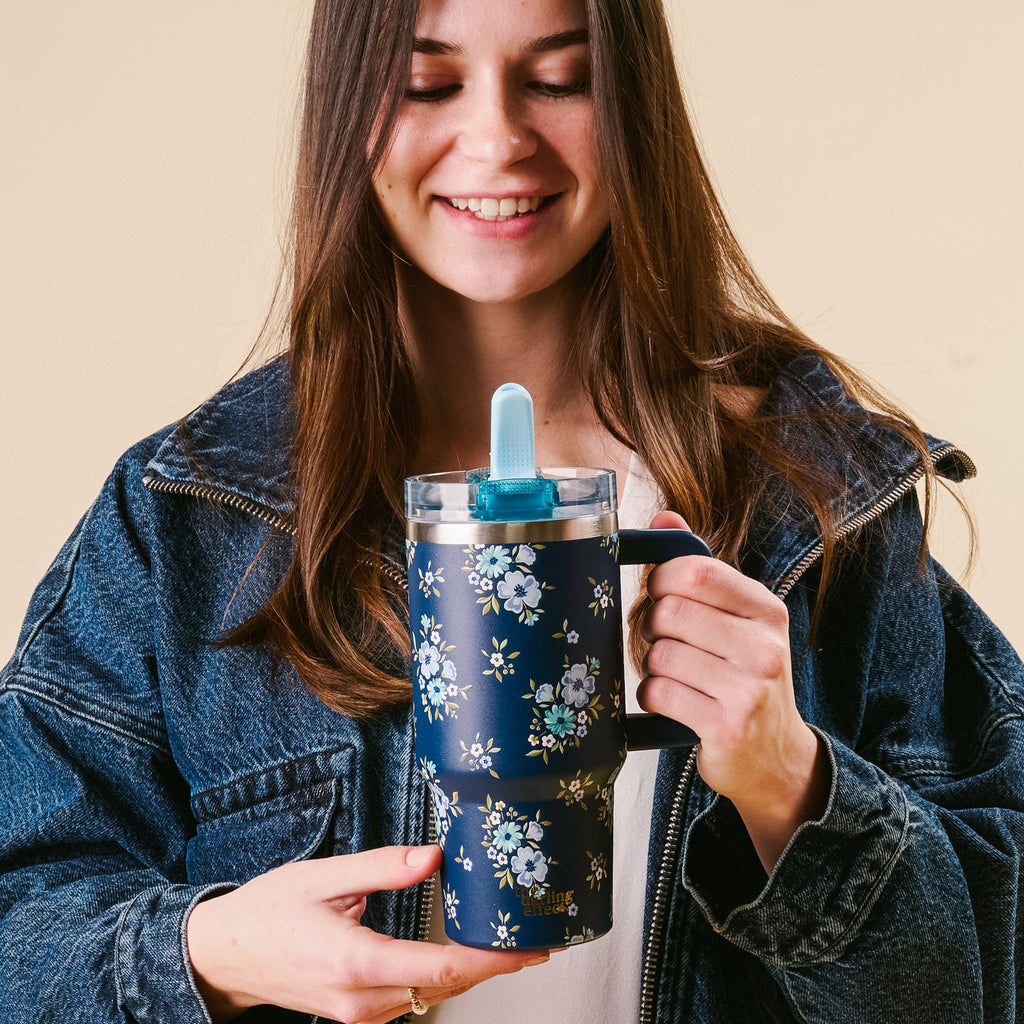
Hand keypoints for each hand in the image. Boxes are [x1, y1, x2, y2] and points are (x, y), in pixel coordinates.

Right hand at [186, 844, 556, 1022]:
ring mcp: (357, 1013)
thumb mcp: (324, 876)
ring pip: (429, 997)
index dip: (492, 961)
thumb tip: (434, 856)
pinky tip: (457, 955)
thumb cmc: (269, 910)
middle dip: (491, 966)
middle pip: (444, 987)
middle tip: (532, 941)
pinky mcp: (354, 1014)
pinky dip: (439, 979)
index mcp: (355, 961)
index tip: (528, 949)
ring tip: (503, 942)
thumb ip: (382, 867)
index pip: (441, 969)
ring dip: (468, 972)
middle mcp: (359, 998)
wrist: (224, 955)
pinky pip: (409, 999)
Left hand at [637, 511, 828, 868]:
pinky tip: (673, 703)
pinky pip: (659, 693)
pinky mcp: (726, 725)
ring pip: (659, 655)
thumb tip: (663, 517)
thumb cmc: (744, 678)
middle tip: (665, 642)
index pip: (695, 571)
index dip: (661, 580)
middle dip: (652, 627)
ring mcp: (749, 688)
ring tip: (676, 677)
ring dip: (653, 667)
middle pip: (669, 611)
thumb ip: (699, 568)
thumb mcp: (735, 620)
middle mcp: (765, 646)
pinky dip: (653, 697)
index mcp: (767, 610)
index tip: (660, 594)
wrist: (776, 758)